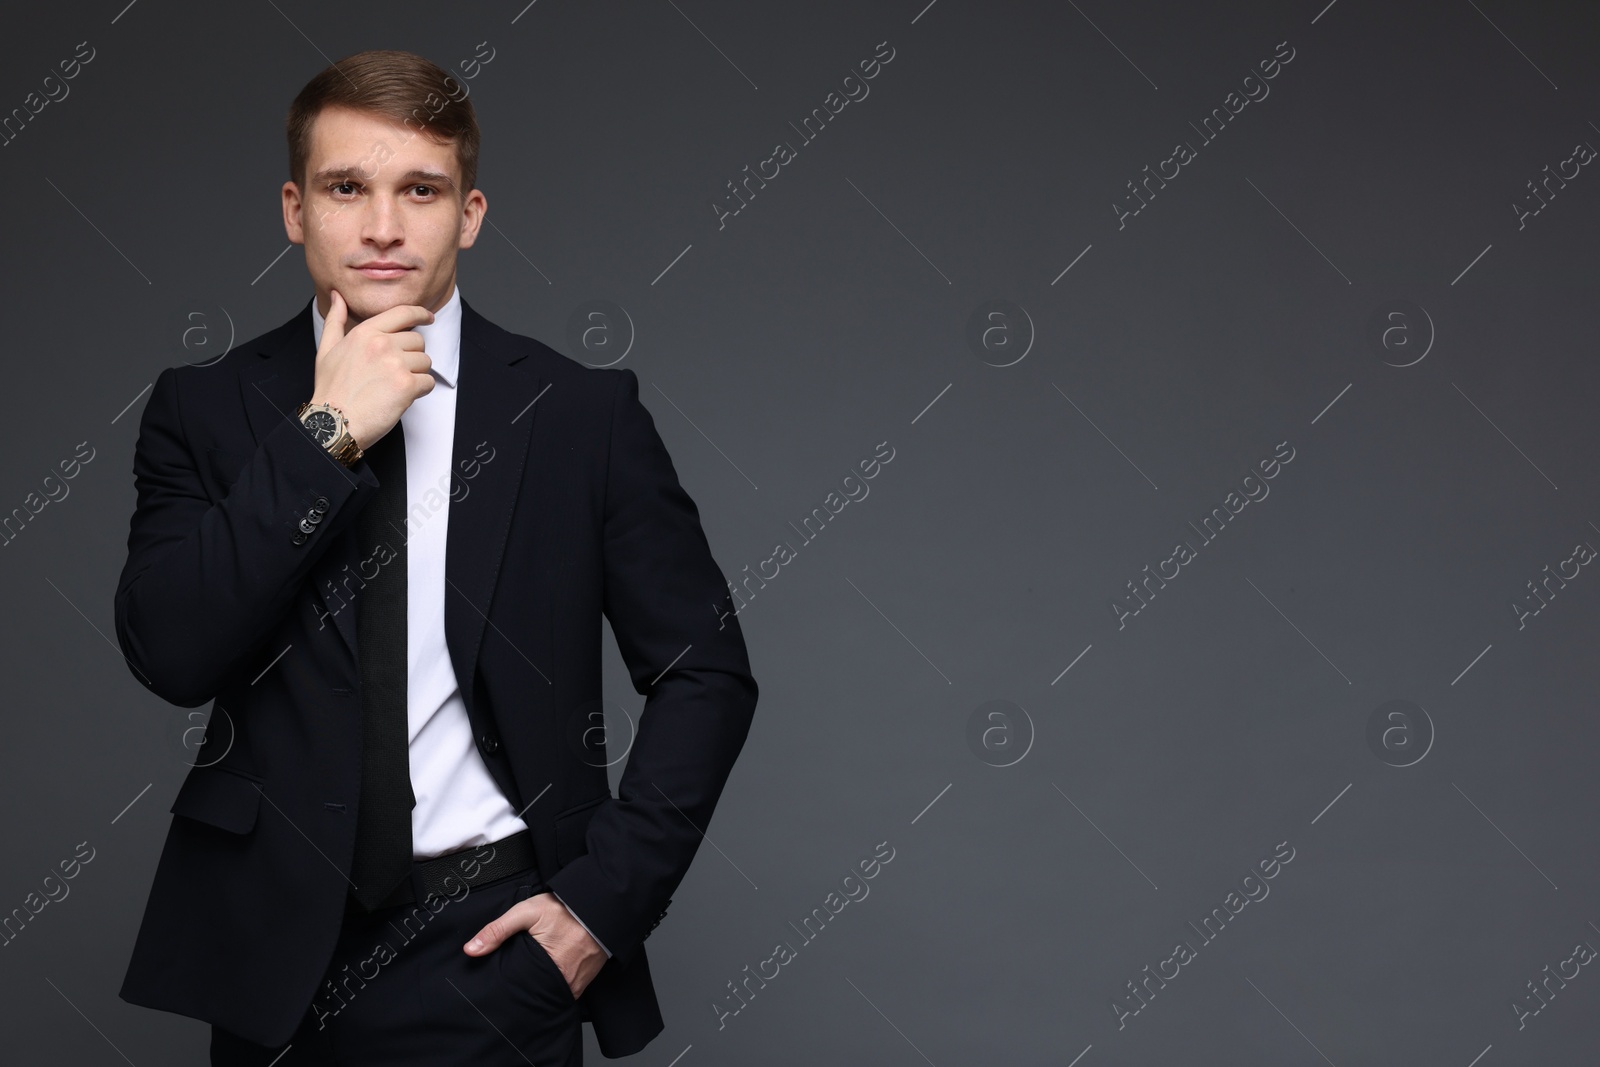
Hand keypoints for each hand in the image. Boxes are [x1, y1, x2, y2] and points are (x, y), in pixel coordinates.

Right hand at [310, 289, 436, 451]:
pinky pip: (428, 382)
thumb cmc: (330, 389)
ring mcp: (396, 364)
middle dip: (412, 356)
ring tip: (394, 386)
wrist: (334, 422)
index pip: (402, 313)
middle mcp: (382, 344)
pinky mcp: (407, 385)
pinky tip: (402, 397)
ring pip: (425, 362)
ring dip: (416, 374)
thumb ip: (335, 320)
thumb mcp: (326, 349)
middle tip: (395, 373)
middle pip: (417, 341)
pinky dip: (420, 391)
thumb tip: (338, 297)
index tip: (428, 317)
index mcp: (365, 332)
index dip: (420, 314)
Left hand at [463, 892, 606, 998]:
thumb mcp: (526, 913)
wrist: (600, 904)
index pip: (519, 989)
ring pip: (550, 994)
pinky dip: (555, 986)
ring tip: (528, 978)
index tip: (499, 983)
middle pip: (535, 994)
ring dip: (540, 989)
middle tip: (514, 979)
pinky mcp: (585, 981)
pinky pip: (565, 990)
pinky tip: (547, 976)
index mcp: (546, 968)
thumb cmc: (565, 908)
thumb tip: (471, 950)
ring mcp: (576, 983)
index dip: (508, 987)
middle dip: (523, 989)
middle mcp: (563, 981)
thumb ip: (498, 930)